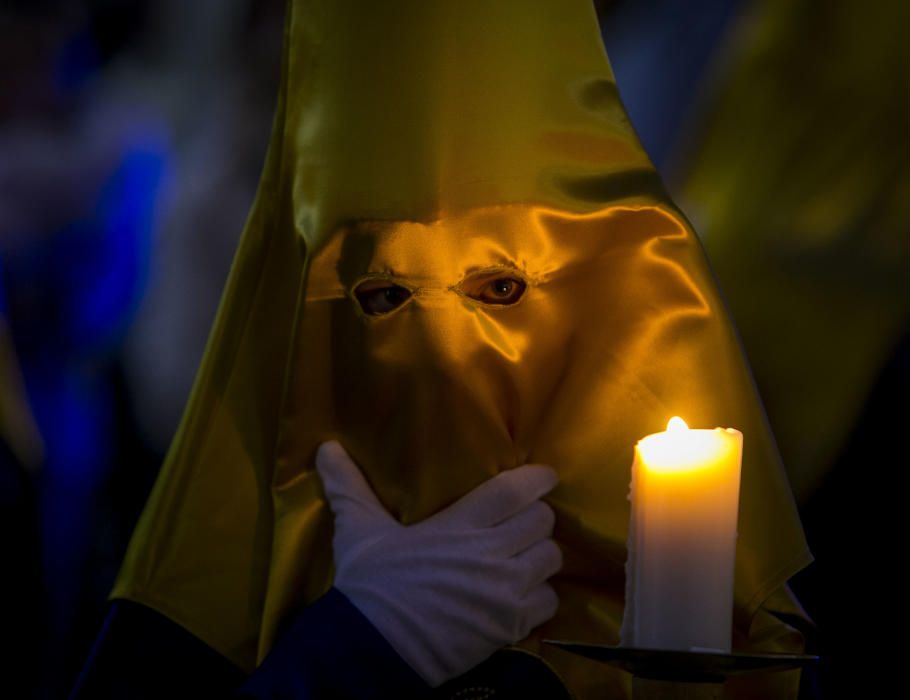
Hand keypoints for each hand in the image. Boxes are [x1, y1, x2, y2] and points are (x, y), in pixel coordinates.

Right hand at [315, 441, 561, 686]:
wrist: (371, 650)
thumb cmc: (369, 585)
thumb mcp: (358, 531)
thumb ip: (349, 487)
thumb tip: (326, 447)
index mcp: (458, 525)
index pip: (513, 491)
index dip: (536, 479)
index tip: (544, 475)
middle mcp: (489, 553)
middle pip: (541, 521)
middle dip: (536, 516)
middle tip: (520, 519)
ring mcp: (504, 592)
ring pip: (550, 558)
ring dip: (540, 553)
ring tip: (523, 555)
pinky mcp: (509, 626)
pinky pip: (549, 601)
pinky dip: (541, 595)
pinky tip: (522, 594)